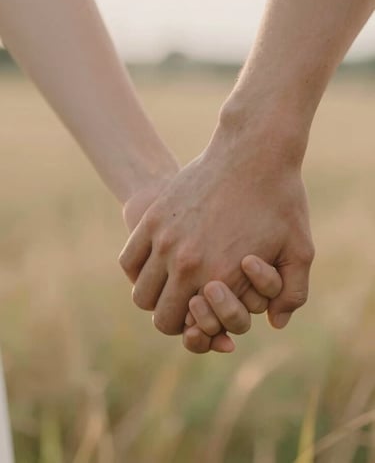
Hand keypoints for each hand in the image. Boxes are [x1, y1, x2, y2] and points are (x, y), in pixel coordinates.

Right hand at [119, 115, 313, 334]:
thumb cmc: (279, 201)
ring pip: (141, 292)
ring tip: (172, 285)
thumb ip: (293, 294)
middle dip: (173, 319)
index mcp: (219, 276)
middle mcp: (186, 262)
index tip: (203, 316)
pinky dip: (138, 271)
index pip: (189, 327)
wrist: (254, 152)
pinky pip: (129, 260)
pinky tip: (157, 262)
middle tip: (187, 306)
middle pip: (160, 316)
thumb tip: (274, 323)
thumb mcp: (300, 249)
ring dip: (155, 296)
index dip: (195, 330)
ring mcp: (164, 238)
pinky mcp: (153, 217)